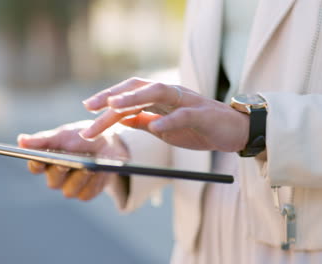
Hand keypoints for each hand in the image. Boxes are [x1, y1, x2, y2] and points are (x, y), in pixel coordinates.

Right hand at [17, 120, 128, 200]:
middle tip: (65, 163)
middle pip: (53, 180)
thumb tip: (21, 140)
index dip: (35, 164)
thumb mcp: (64, 134)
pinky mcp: (86, 193)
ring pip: (70, 190)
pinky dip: (93, 182)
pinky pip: (87, 192)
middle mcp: (56, 177)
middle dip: (60, 171)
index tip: (38, 158)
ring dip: (80, 178)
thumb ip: (44, 140)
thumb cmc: (82, 137)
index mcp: (46, 161)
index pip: (35, 166)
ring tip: (89, 167)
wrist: (109, 143)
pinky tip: (100, 172)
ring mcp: (71, 187)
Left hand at [79, 77, 249, 151]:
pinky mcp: (202, 114)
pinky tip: (154, 127)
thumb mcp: (164, 128)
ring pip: (157, 93)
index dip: (108, 98)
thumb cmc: (198, 129)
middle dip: (112, 96)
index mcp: (160, 98)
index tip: (88, 108)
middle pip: (137, 88)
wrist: (234, 131)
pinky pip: (183, 114)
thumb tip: (119, 120)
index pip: (130, 93)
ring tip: (113, 107)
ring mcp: (187, 101)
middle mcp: (170, 94)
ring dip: (133, 99)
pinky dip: (167, 120)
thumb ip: (143, 120)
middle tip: (90, 107)